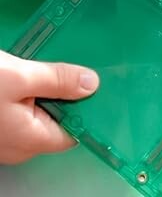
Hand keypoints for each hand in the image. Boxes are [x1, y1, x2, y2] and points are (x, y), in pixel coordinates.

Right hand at [0, 50, 98, 164]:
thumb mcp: (22, 76)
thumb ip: (59, 80)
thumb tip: (91, 84)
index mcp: (31, 140)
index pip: (75, 132)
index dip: (90, 110)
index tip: (104, 86)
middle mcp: (19, 144)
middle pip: (59, 120)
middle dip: (70, 93)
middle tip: (80, 66)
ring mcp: (5, 136)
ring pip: (40, 111)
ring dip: (49, 88)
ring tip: (57, 63)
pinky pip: (24, 108)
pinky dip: (32, 89)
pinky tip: (34, 70)